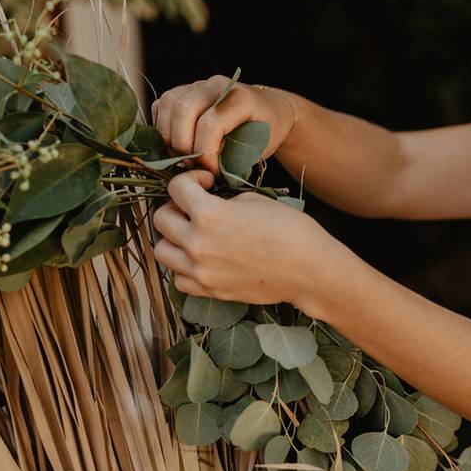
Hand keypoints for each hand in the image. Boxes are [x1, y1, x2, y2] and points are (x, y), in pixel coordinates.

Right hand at [151, 74, 298, 172]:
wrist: (269, 111)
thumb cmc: (264, 133)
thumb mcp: (256, 150)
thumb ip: (230, 157)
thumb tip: (199, 168)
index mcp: (241, 98)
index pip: (211, 124)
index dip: (205, 154)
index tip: (212, 173)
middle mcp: (217, 85)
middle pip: (184, 109)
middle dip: (183, 145)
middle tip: (193, 166)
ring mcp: (199, 84)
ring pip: (168, 104)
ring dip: (169, 137)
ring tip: (183, 157)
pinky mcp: (184, 90)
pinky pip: (162, 105)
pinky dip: (162, 127)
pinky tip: (176, 144)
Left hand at [152, 170, 332, 308]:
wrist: (309, 271)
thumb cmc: (290, 231)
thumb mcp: (254, 201)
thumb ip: (222, 201)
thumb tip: (207, 203)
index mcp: (210, 215)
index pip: (175, 188)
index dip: (190, 179)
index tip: (206, 183)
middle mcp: (198, 244)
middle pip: (161, 219)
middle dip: (175, 206)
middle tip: (195, 207)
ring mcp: (201, 271)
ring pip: (161, 251)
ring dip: (172, 238)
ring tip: (192, 234)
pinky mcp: (210, 291)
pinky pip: (177, 279)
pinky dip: (182, 267)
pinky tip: (200, 258)